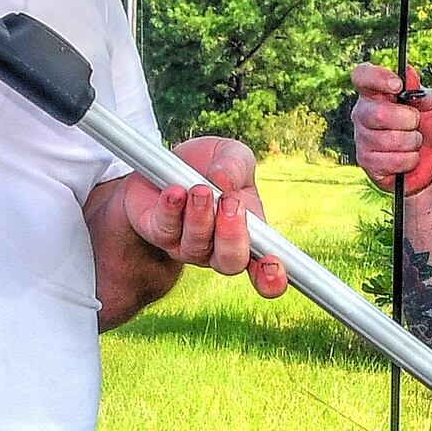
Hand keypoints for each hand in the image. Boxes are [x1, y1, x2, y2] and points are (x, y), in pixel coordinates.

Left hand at [121, 137, 290, 296]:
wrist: (164, 162)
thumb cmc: (208, 165)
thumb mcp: (232, 154)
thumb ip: (236, 164)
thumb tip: (224, 181)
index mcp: (248, 232)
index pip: (265, 266)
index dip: (272, 276)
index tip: (273, 265)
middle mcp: (218, 247)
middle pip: (230, 262)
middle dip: (232, 236)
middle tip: (231, 204)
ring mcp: (187, 246)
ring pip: (196, 246)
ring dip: (200, 216)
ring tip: (200, 188)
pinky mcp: (158, 235)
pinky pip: (165, 230)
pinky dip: (171, 209)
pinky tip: (174, 192)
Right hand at [347, 62, 431, 196]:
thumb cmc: (429, 128)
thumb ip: (420, 90)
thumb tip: (408, 72)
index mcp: (375, 93)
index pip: (361, 76)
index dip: (377, 78)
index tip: (398, 85)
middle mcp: (362, 113)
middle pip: (378, 113)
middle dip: (408, 120)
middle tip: (416, 123)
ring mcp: (362, 138)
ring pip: (386, 140)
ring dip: (411, 142)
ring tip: (415, 142)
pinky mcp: (366, 161)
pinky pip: (389, 160)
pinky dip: (408, 160)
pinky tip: (409, 158)